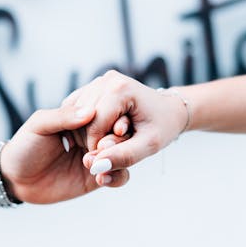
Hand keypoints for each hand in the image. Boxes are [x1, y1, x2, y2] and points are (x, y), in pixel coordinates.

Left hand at [0, 105, 129, 203]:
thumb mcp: (39, 125)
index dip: (113, 118)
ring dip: (117, 159)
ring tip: (97, 164)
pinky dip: (116, 177)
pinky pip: (118, 177)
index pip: (106, 113)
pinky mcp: (96, 178)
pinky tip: (100, 179)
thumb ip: (63, 116)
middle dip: (117, 140)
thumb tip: (90, 111)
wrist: (14, 179)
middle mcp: (92, 135)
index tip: (115, 125)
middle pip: (119, 134)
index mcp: (80, 118)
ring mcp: (96, 157)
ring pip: (123, 155)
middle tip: (103, 147)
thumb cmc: (24, 147)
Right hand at [62, 70, 187, 181]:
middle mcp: (107, 79)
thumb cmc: (162, 126)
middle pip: (83, 119)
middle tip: (112, 148)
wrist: (169, 110)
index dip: (98, 147)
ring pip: (77, 115)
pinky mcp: (93, 87)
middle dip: (93, 140)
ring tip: (110, 138)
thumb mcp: (149, 145)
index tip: (111, 156)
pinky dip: (84, 126)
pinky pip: (76, 111)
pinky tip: (102, 131)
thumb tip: (97, 166)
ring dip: (88, 133)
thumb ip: (124, 156)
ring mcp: (99, 81)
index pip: (94, 125)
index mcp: (120, 89)